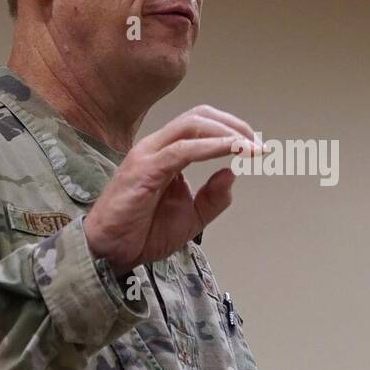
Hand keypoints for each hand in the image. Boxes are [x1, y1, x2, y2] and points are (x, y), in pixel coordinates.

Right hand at [83, 105, 259, 275]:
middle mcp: (157, 148)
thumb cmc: (143, 233)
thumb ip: (213, 197)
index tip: (258, 148)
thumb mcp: (192, 217)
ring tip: (251, 146)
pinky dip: (211, 147)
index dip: (233, 131)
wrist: (111, 252)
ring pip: (192, 126)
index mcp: (167, 154)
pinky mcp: (144, 170)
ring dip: (227, 133)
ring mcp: (149, 156)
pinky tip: (231, 152)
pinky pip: (183, 150)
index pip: (202, 126)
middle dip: (234, 126)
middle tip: (258, 144)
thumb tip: (232, 172)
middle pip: (199, 116)